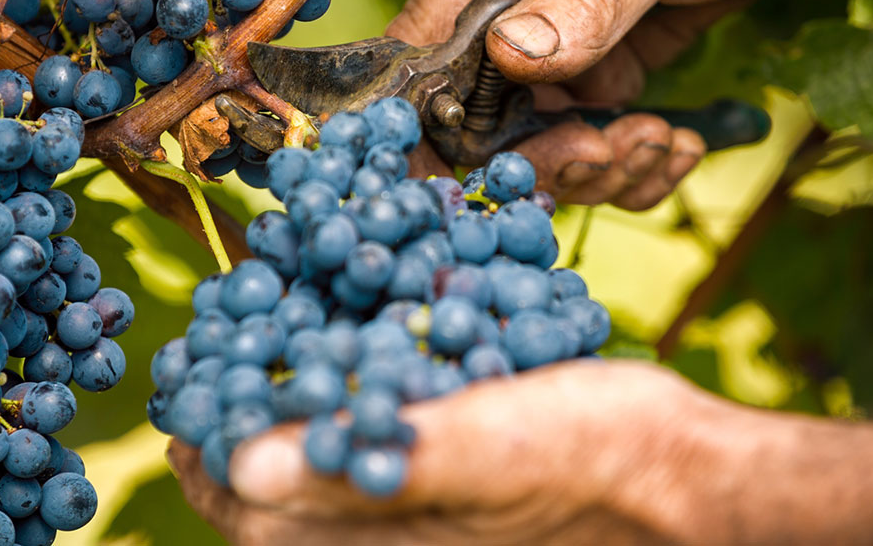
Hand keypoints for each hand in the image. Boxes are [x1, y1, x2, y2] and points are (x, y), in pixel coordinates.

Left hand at [168, 360, 753, 544]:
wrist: (688, 477)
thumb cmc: (597, 462)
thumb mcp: (486, 451)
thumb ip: (375, 458)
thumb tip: (247, 470)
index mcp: (383, 540)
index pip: (259, 513)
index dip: (208, 458)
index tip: (184, 397)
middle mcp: (394, 530)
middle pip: (284, 487)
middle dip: (245, 424)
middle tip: (221, 360)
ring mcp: (428, 508)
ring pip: (332, 459)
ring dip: (295, 407)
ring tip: (275, 347)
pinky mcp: (462, 481)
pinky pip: (386, 443)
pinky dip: (358, 396)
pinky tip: (364, 350)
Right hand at [393, 0, 821, 207]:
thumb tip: (514, 60)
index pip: (428, 41)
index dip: (438, 117)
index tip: (489, 170)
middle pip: (482, 110)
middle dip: (544, 151)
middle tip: (610, 156)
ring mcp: (553, 39)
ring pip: (540, 137)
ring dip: (598, 164)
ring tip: (661, 145)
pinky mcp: (597, 66)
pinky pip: (590, 135)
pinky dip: (629, 161)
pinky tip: (675, 146)